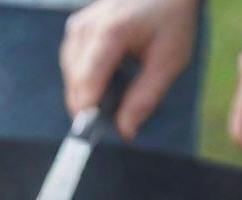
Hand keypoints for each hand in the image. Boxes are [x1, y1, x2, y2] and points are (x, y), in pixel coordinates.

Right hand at [60, 0, 199, 140]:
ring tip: (109, 103)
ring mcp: (78, 26)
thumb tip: (125, 131)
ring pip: (70, 77)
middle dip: (89, 107)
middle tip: (111, 122)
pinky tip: (103, 85)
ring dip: (85, 96)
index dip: (86, 112)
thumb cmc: (170, 20)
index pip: (89, 80)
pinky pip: (71, 66)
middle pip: (76, 82)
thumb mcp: (169, 60)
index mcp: (112, 31)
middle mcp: (88, 27)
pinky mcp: (76, 29)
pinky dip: (84, 82)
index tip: (92, 137)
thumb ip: (145, 96)